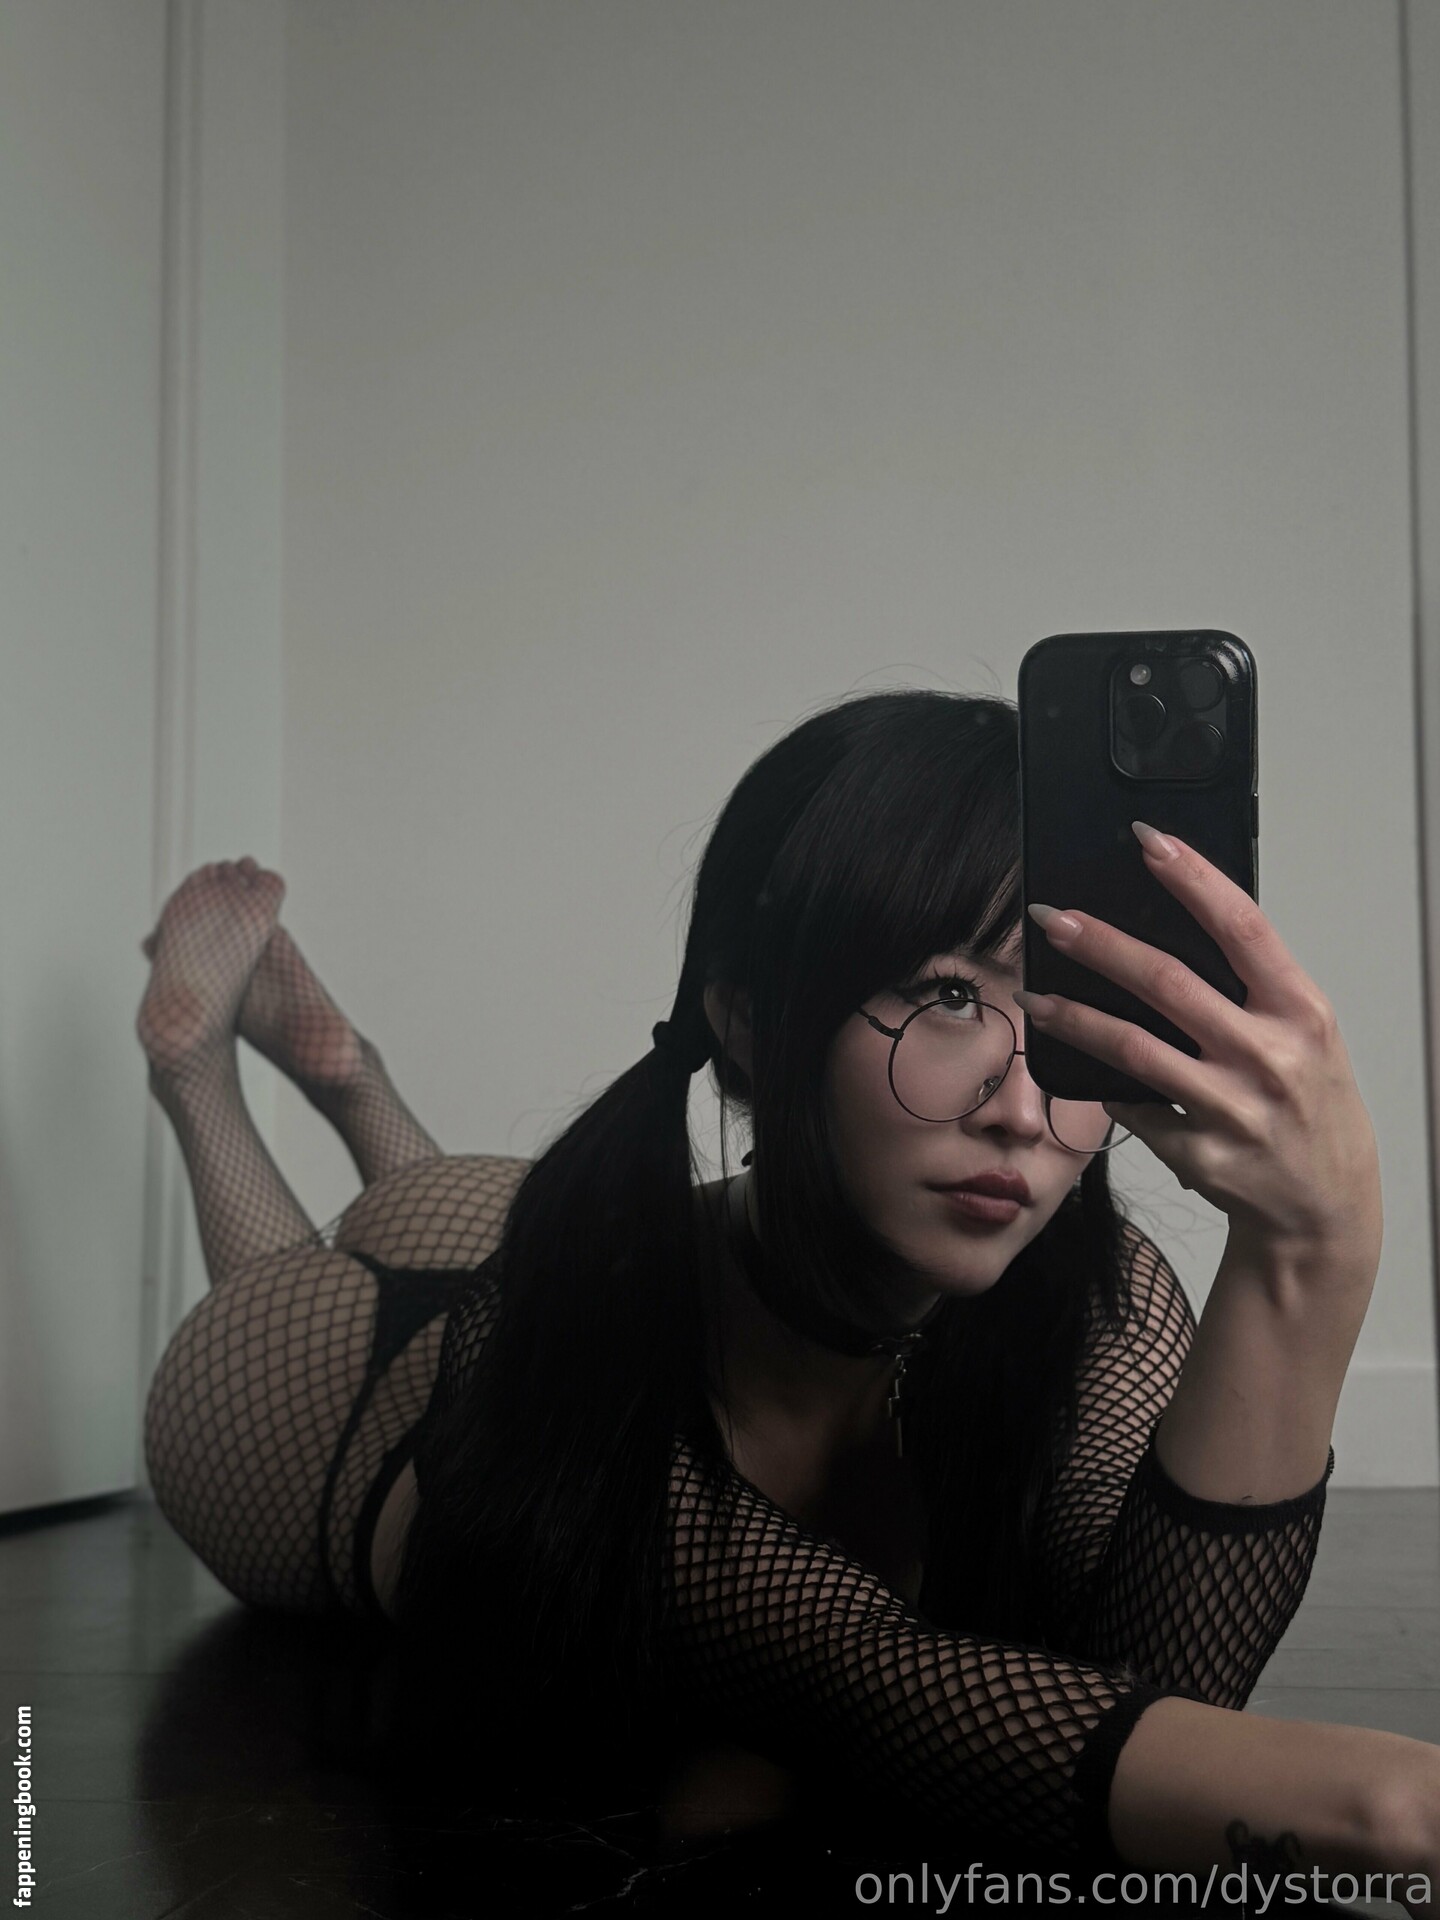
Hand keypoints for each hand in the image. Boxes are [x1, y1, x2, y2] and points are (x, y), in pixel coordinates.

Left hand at [1017, 823, 1380, 1260]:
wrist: (1325, 1207)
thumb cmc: (1310, 1105)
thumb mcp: (1305, 1034)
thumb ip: (1252, 986)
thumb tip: (1170, 927)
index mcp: (1301, 1012)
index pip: (1242, 926)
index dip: (1193, 878)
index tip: (1147, 841)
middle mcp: (1269, 1056)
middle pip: (1168, 981)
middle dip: (1100, 943)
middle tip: (1051, 917)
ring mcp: (1232, 1108)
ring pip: (1132, 1047)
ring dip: (1074, 1016)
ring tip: (1035, 993)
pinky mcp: (1199, 1153)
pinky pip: (1132, 1106)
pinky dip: (1099, 1083)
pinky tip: (1074, 1064)